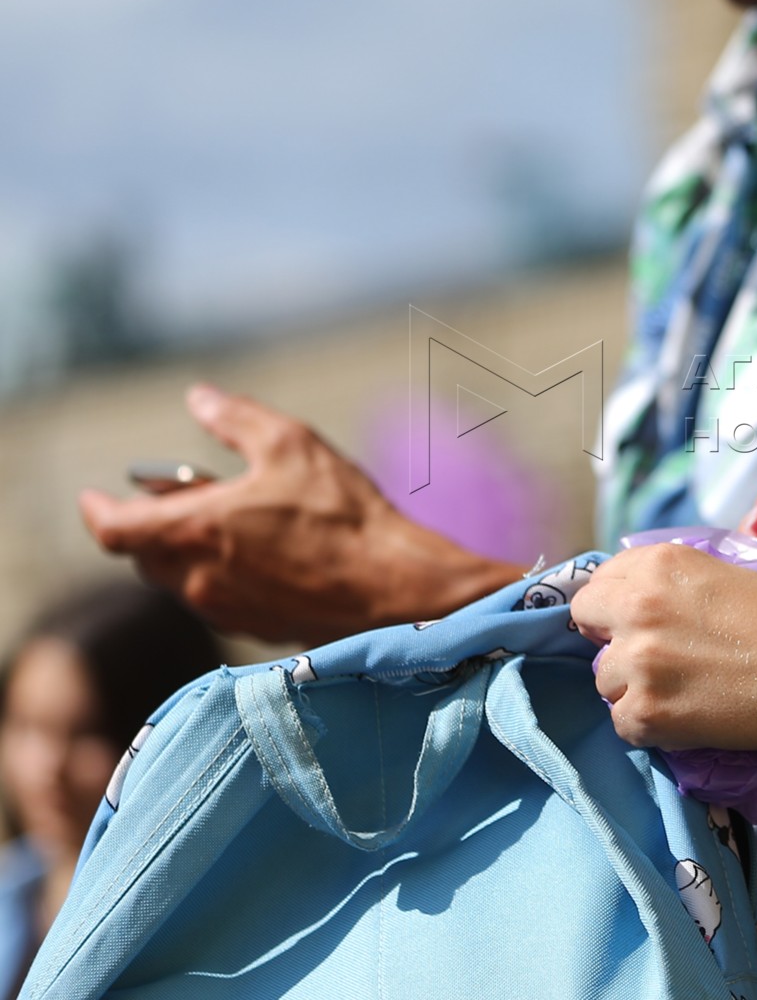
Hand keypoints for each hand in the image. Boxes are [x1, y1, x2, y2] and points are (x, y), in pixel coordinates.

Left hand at [79, 384, 521, 643]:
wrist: (392, 586)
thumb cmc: (342, 515)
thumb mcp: (291, 444)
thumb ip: (236, 419)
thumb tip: (200, 399)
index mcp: (192, 532)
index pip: (112, 530)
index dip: (96, 511)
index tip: (95, 496)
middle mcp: (197, 578)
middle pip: (144, 555)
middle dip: (150, 524)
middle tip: (178, 496)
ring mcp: (224, 608)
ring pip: (180, 578)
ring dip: (187, 549)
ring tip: (228, 521)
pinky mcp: (254, 627)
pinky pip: (217, 598)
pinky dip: (221, 572)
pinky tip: (263, 554)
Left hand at [574, 543, 756, 752]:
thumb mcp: (719, 574)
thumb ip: (668, 582)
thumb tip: (627, 601)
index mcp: (657, 563)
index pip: (597, 584)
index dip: (615, 607)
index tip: (636, 624)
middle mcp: (636, 605)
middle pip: (586, 624)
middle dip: (612, 640)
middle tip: (654, 659)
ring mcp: (637, 660)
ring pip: (605, 679)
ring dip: (634, 687)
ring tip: (684, 690)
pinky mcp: (645, 712)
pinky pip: (623, 723)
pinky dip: (650, 726)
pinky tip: (689, 716)